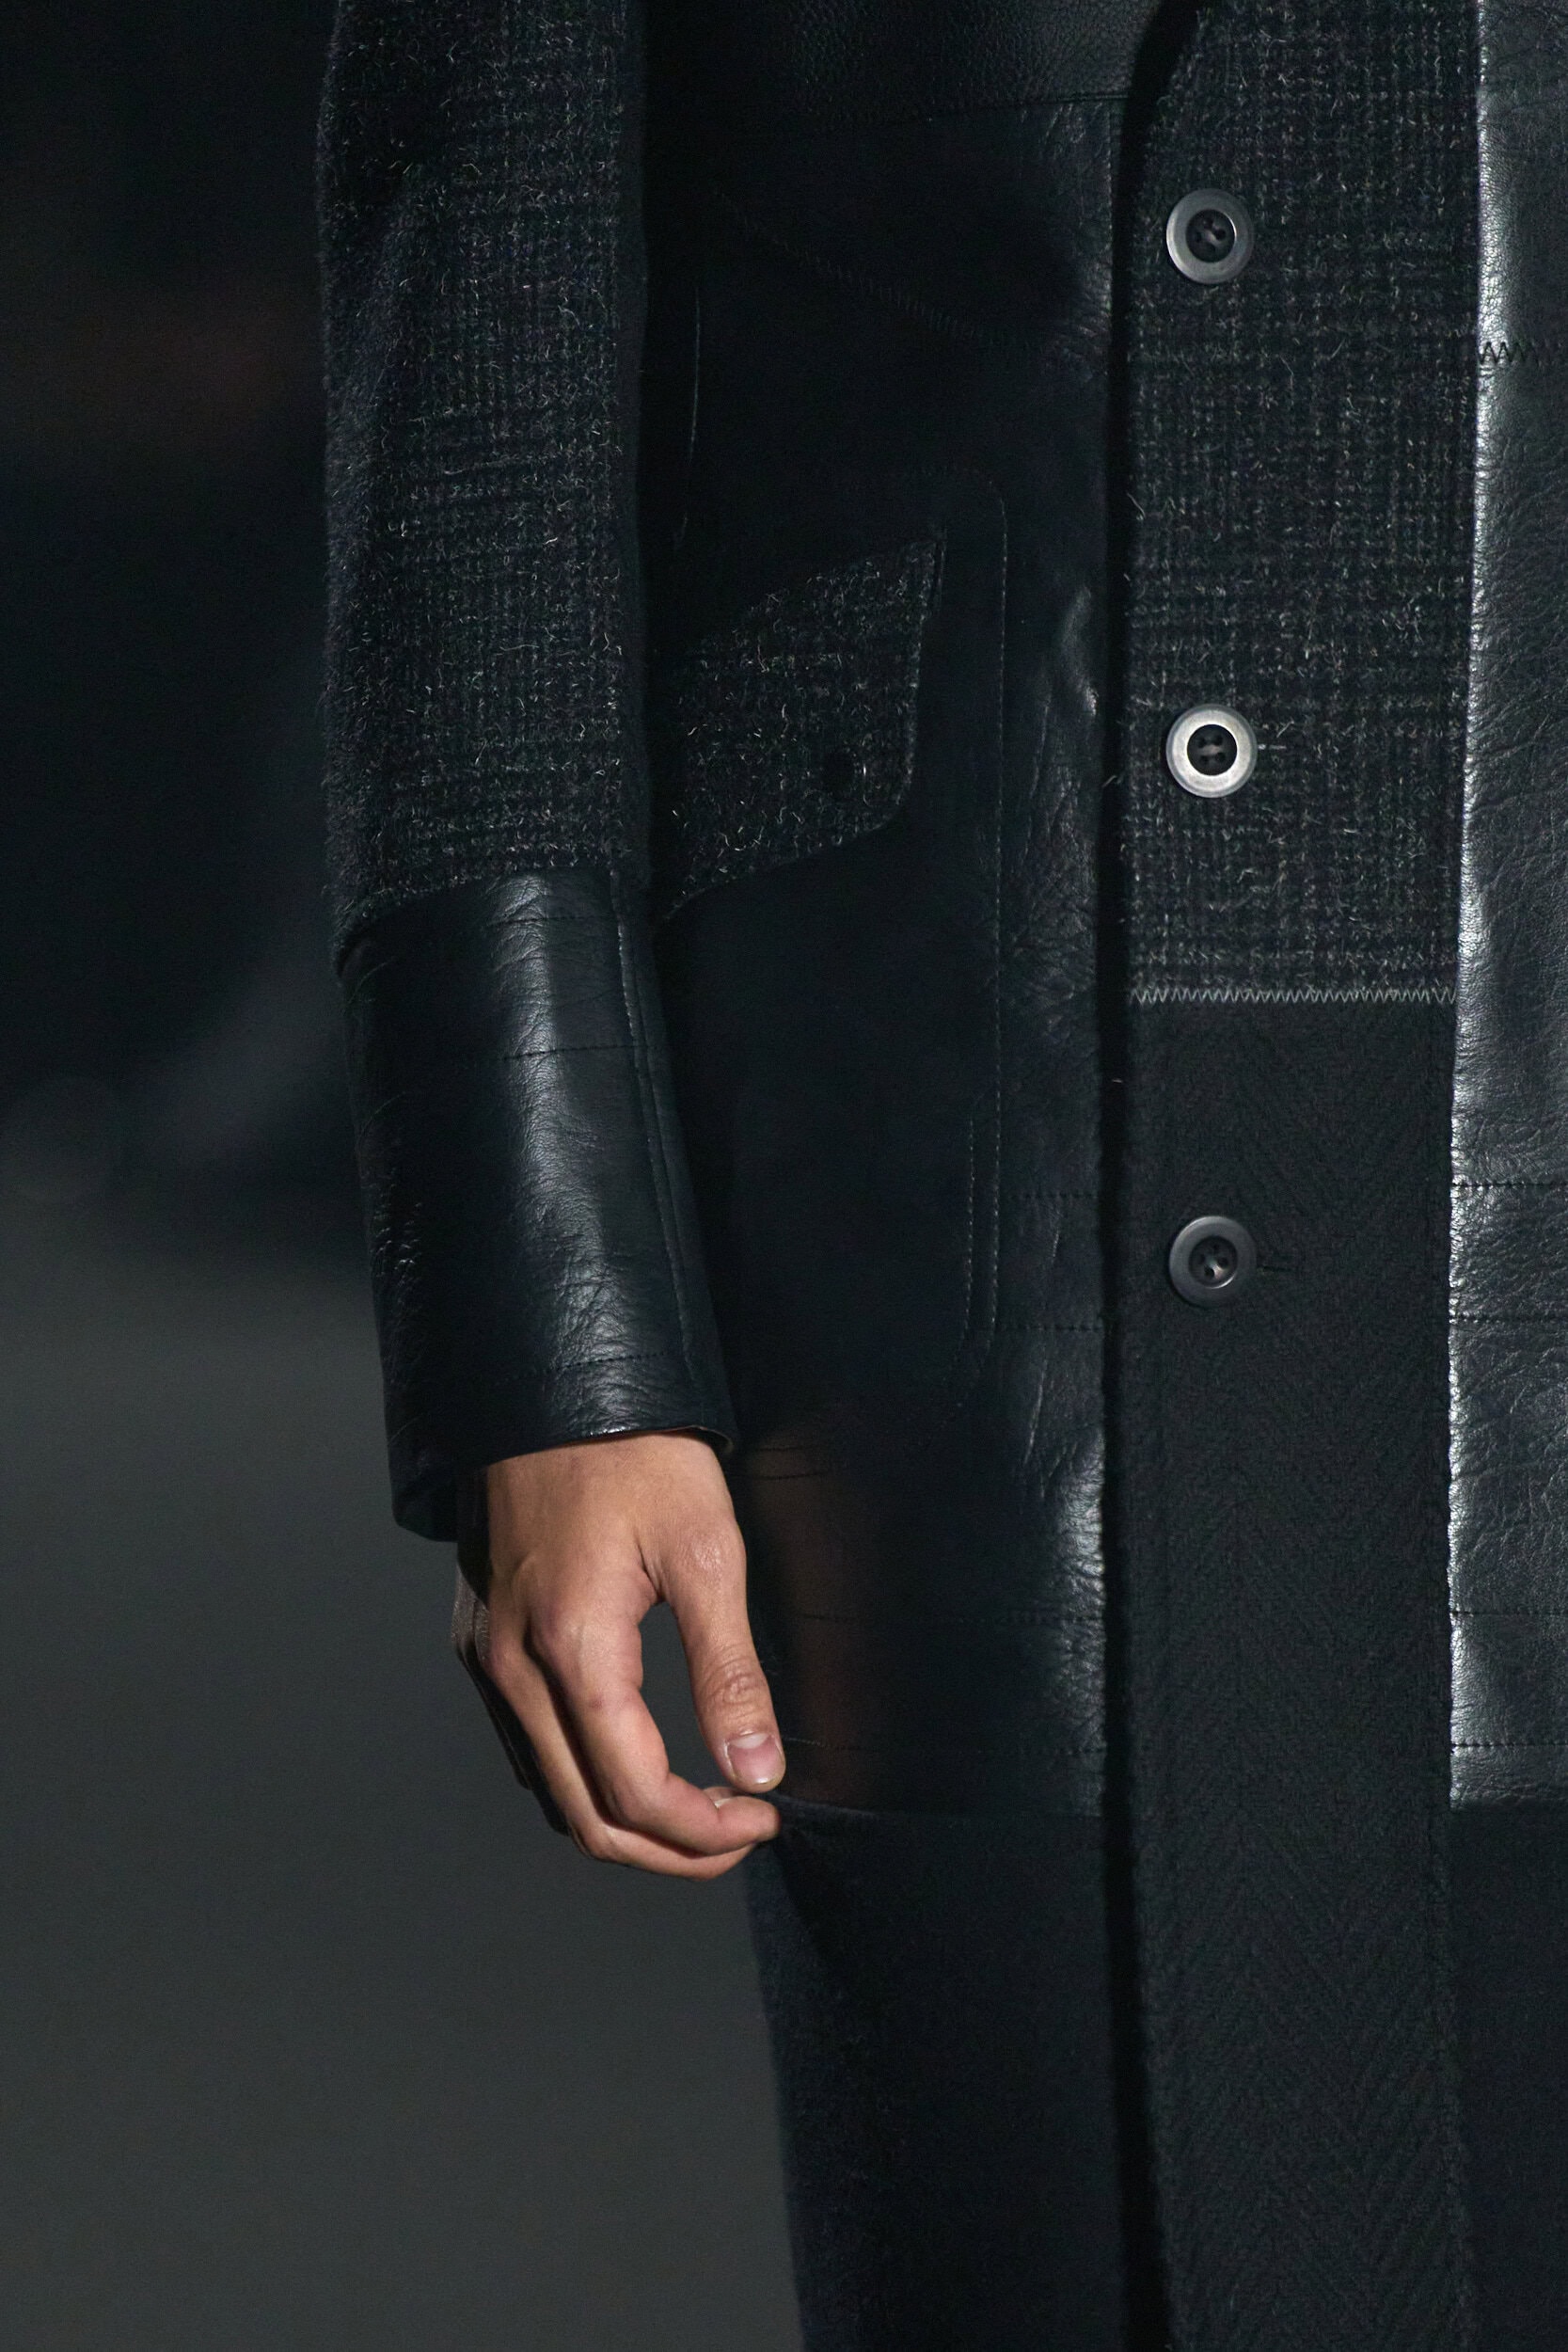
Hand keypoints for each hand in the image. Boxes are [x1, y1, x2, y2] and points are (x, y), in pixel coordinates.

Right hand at [479, 1432, 783, 1877]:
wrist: (553, 1385)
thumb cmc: (635, 1452)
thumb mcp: (706, 1550)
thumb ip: (729, 1671)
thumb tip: (758, 1770)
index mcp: (571, 1647)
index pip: (633, 1795)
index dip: (704, 1833)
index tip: (762, 1817)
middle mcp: (512, 1667)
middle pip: (584, 1818)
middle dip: (670, 1849)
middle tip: (738, 1832)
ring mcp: (486, 1658)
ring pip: (549, 1791)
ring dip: (624, 1820)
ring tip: (699, 1804)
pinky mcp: (480, 1642)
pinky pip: (525, 1745)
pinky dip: (583, 1777)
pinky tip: (636, 1756)